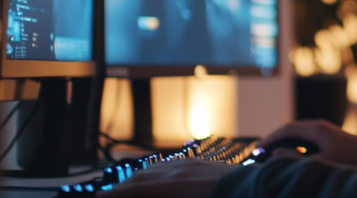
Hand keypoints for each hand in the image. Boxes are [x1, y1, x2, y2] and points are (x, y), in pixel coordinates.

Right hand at [96, 158, 236, 197]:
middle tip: (111, 194)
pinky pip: (174, 164)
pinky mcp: (203, 163)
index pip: (138, 188)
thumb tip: (148, 192)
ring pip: (158, 168)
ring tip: (130, 185)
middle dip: (125, 185)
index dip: (118, 193)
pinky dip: (159, 170)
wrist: (253, 189)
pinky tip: (159, 174)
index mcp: (174, 184)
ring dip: (141, 176)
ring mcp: (192, 164)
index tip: (103, 197)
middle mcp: (180, 170)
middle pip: (144, 176)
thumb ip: (162, 195)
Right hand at [259, 119, 356, 164]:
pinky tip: (291, 156)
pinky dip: (294, 145)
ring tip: (272, 155)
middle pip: (290, 130)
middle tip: (261, 153)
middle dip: (275, 140)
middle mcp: (318, 127)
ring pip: (297, 134)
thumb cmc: (351, 159)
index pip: (287, 129)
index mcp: (316, 129)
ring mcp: (323, 132)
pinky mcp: (328, 138)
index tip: (258, 149)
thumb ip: (299, 159)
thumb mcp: (324, 160)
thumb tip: (278, 153)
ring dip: (284, 142)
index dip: (271, 138)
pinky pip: (305, 139)